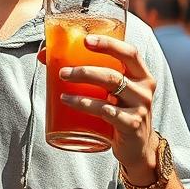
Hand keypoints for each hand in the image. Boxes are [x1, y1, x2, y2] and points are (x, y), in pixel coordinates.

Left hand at [58, 35, 158, 183]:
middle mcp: (144, 88)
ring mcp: (140, 108)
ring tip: (62, 84)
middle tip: (62, 71)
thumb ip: (89, 73)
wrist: (138, 148)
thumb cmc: (119, 111)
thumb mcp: (111, 91)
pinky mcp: (132, 125)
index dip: (109, 43)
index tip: (85, 40)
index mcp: (142, 75)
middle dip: (85, 69)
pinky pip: (105, 110)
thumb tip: (45, 56)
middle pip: (114, 71)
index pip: (130, 52)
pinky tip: (69, 101)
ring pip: (109, 87)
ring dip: (82, 83)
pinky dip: (84, 104)